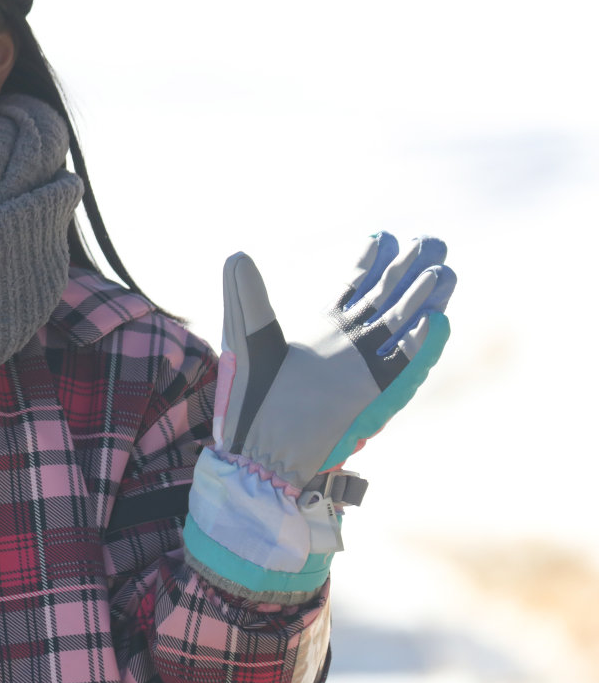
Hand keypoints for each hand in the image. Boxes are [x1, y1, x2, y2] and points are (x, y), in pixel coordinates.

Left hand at [215, 231, 455, 486]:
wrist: (262, 446)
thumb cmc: (251, 394)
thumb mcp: (246, 336)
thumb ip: (247, 296)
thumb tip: (237, 255)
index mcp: (324, 326)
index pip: (354, 285)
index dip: (372, 261)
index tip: (386, 236)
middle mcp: (351, 342)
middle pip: (387, 297)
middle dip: (410, 270)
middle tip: (433, 241)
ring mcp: (367, 366)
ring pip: (402, 325)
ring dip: (425, 299)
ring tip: (444, 271)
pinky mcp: (377, 394)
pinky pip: (405, 365)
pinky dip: (421, 345)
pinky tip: (435, 320)